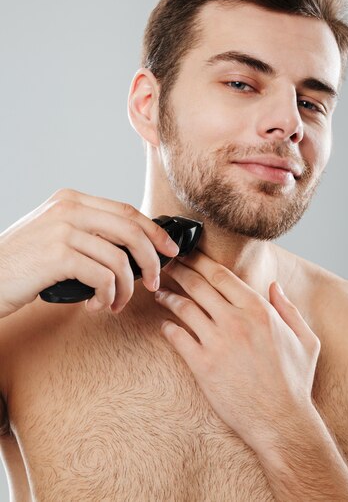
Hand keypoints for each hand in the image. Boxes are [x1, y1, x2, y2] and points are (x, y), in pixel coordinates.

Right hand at [0, 188, 178, 317]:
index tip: (169, 250)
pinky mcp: (57, 256)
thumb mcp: (54, 235)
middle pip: (131, 230)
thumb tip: (131, 247)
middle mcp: (68, 208)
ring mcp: (62, 230)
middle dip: (151, 259)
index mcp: (71, 199)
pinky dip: (107, 296)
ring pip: (120, 258)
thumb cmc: (21, 263)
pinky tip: (96, 305)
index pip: (127, 210)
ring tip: (115, 303)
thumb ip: (87, 232)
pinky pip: (103, 277)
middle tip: (154, 282)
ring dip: (126, 288)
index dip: (154, 231)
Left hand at [156, 249, 320, 453]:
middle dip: (179, 270)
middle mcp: (235, 321)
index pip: (221, 275)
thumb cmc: (294, 382)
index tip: (189, 255)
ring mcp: (217, 342)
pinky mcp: (203, 366)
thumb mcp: (305, 339)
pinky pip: (177, 338)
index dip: (200, 261)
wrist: (281, 422)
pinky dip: (168, 328)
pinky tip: (165, 325)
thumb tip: (274, 286)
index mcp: (259, 310)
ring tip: (160, 293)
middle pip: (198, 285)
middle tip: (166, 265)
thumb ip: (289, 308)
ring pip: (184, 308)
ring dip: (168, 297)